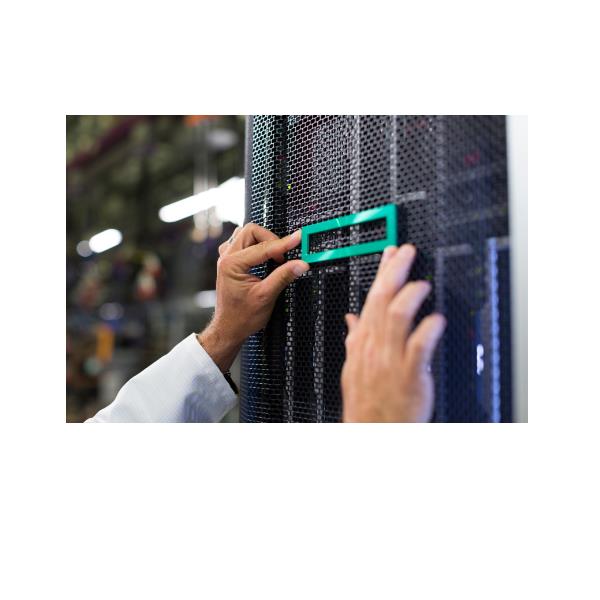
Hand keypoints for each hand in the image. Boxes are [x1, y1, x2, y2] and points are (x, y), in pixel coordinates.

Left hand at [198, 223, 308, 371]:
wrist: (229, 328)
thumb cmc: (242, 317)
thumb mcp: (266, 296)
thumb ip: (283, 276)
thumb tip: (300, 263)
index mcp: (232, 264)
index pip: (262, 247)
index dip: (283, 243)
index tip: (298, 239)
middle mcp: (226, 258)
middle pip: (251, 231)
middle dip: (271, 239)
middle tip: (283, 255)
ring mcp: (226, 258)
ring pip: (246, 234)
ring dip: (262, 241)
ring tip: (274, 256)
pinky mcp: (230, 261)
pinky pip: (243, 243)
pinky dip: (256, 246)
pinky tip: (264, 257)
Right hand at [341, 244, 445, 421]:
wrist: (370, 432)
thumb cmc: (366, 402)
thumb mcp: (353, 367)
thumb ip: (355, 339)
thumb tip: (351, 317)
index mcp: (363, 343)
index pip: (372, 299)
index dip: (382, 273)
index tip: (392, 252)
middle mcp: (375, 347)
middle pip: (382, 301)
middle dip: (395, 272)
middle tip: (407, 252)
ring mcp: (390, 360)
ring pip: (397, 318)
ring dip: (410, 296)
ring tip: (423, 284)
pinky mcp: (409, 376)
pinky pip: (418, 348)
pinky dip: (428, 331)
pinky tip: (437, 320)